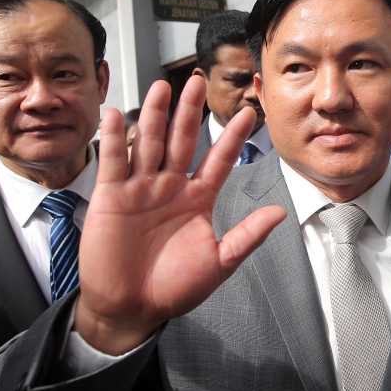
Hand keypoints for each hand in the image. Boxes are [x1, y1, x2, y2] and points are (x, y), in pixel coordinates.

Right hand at [75, 77, 285, 353]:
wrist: (132, 308)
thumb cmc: (175, 288)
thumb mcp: (220, 262)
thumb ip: (247, 236)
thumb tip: (280, 212)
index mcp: (198, 198)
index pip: (219, 160)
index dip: (233, 137)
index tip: (249, 113)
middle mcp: (170, 186)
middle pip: (183, 140)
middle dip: (191, 112)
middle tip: (200, 82)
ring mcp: (140, 188)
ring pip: (150, 143)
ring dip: (156, 115)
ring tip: (163, 87)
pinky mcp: (111, 196)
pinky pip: (114, 161)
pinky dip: (116, 138)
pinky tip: (119, 114)